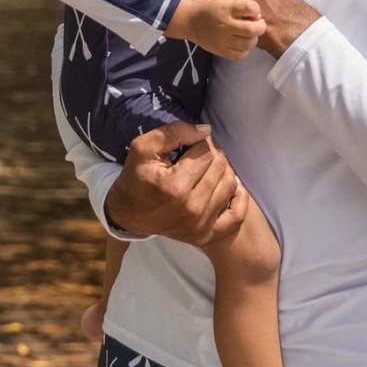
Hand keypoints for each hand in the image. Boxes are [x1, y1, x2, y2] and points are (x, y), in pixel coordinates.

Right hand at [104, 121, 247, 244]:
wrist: (128, 213)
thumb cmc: (137, 177)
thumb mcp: (144, 147)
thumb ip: (175, 132)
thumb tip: (206, 131)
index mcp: (174, 188)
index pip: (205, 151)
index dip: (198, 142)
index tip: (187, 147)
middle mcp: (191, 209)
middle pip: (220, 166)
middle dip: (210, 155)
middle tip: (196, 156)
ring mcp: (200, 225)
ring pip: (231, 183)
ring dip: (222, 171)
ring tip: (206, 169)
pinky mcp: (206, 236)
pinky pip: (237, 214)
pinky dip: (238, 197)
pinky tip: (228, 187)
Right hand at [165, 0, 265, 59]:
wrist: (191, 21)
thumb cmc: (212, 9)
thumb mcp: (226, 1)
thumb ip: (242, 8)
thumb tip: (258, 18)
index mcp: (226, 9)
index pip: (249, 8)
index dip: (256, 9)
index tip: (253, 11)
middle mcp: (225, 25)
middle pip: (251, 30)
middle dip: (260, 26)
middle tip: (258, 24)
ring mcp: (222, 40)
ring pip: (248, 44)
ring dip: (254, 38)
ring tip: (250, 34)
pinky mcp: (220, 51)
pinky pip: (240, 55)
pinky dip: (245, 50)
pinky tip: (242, 43)